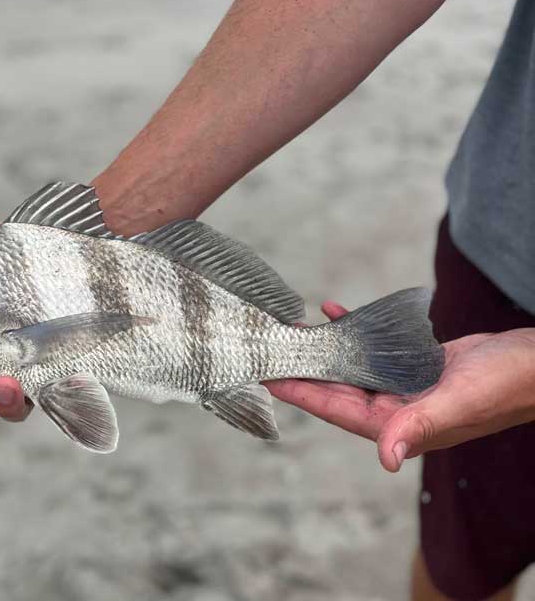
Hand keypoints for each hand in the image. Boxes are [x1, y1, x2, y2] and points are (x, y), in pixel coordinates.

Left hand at [266, 302, 534, 472]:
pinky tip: (336, 312)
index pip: (334, 408)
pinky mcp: (414, 365)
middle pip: (334, 387)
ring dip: (323, 348)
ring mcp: (404, 387)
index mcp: (398, 424)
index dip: (298, 393)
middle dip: (302, 368)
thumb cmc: (504, 385)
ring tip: (295, 328)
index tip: (265, 378)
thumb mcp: (457, 402)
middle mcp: (395, 408)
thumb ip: (418, 426)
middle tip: (271, 346)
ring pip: (350, 367)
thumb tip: (385, 458)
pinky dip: (354, 331)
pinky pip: (373, 349)